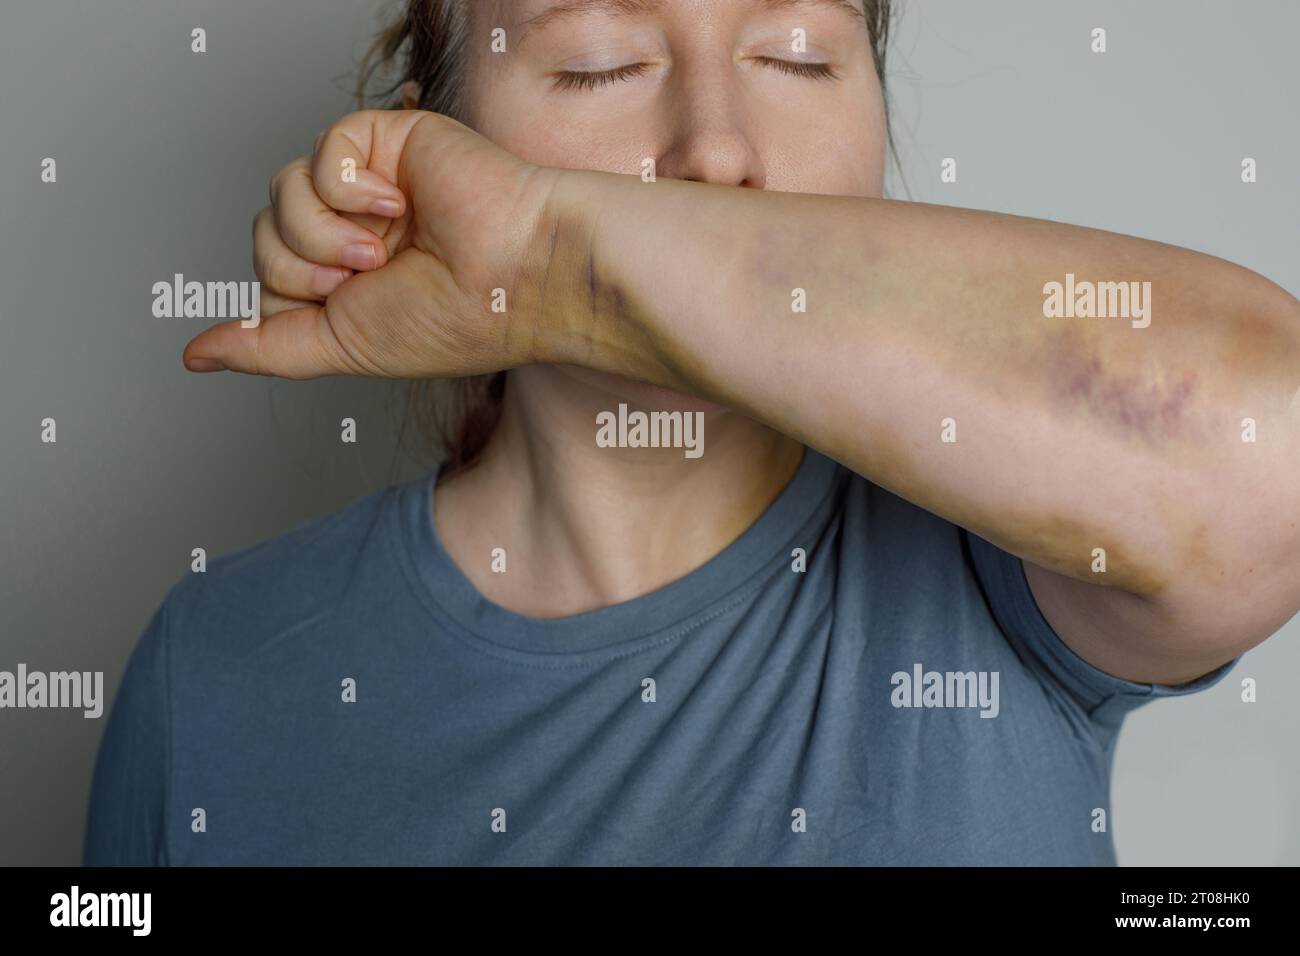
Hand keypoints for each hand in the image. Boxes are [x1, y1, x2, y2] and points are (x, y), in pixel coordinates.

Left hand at [184, 110, 564, 378]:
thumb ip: (266, 347)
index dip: (291, 294)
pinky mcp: (386, 140)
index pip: (267, 277)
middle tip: (367, 277)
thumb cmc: (453, 320)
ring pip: (283, 193)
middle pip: (264, 235)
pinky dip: (352, 187)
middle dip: (304, 266)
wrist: (515, 277)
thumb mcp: (341, 348)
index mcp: (347, 281)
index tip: (344, 306)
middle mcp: (353, 232)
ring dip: (323, 231)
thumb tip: (197, 355)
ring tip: (383, 248)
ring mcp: (368, 186)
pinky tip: (402, 204)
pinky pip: (322, 152)